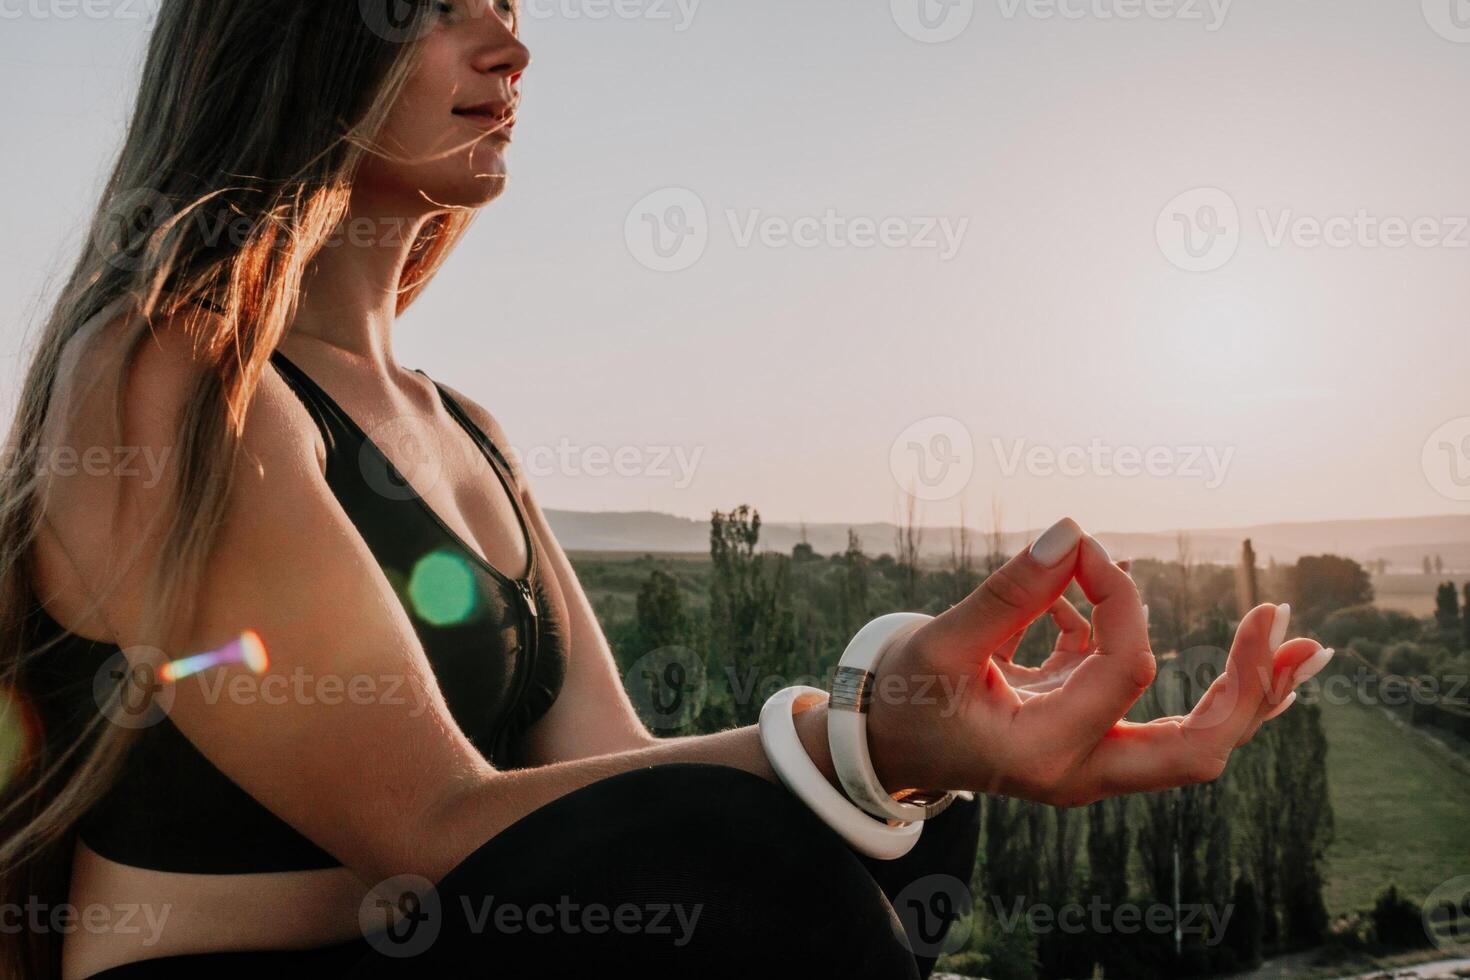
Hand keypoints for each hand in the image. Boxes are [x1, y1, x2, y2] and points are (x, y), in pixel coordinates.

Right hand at [865, 518, 1324, 806]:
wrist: (881, 744)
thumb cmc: (903, 696)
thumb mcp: (943, 643)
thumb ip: (1007, 589)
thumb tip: (1072, 528)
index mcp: (1044, 756)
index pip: (1122, 669)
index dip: (1118, 597)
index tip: (1085, 547)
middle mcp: (1080, 773)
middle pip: (1200, 749)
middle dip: (1250, 686)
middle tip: (1288, 624)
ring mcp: (1090, 762)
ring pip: (1196, 742)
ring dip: (1246, 691)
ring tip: (1296, 641)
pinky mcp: (1086, 737)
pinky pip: (1155, 711)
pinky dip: (1182, 668)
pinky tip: (1158, 612)